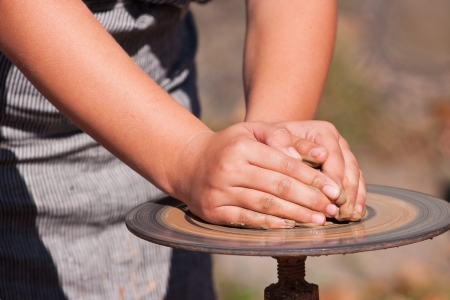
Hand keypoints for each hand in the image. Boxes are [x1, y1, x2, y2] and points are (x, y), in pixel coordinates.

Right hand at [169, 121, 341, 228]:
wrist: (189, 164)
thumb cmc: (229, 145)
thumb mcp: (251, 130)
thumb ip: (281, 136)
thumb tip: (313, 153)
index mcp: (241, 147)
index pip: (285, 164)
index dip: (312, 178)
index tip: (333, 188)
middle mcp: (229, 169)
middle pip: (278, 187)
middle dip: (309, 199)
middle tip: (331, 208)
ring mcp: (219, 192)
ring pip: (265, 205)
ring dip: (295, 214)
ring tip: (318, 220)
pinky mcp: (213, 211)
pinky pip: (246, 219)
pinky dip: (269, 224)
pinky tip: (289, 226)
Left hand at [272, 120, 366, 220]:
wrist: (274, 141)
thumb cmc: (271, 140)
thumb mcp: (272, 135)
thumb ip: (284, 141)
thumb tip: (310, 156)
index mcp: (323, 132)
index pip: (333, 154)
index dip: (334, 176)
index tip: (332, 195)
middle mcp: (338, 142)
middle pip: (349, 166)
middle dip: (347, 190)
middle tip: (342, 210)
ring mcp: (343, 156)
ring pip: (356, 175)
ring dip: (354, 196)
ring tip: (349, 215)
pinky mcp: (345, 169)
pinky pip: (357, 183)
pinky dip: (357, 198)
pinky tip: (354, 214)